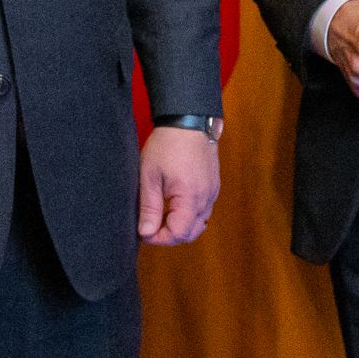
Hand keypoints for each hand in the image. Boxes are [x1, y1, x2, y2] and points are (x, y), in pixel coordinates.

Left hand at [138, 125, 219, 243]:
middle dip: (170, 235)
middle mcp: (207, 198)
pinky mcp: (214, 186)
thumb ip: (149, 208)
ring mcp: (213, 192)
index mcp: (190, 197)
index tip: (144, 231)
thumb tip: (146, 233)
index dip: (159, 238)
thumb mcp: (150, 176)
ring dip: (180, 226)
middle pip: (191, 233)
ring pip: (199, 223)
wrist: (189, 119)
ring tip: (160, 214)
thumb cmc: (167, 144)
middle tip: (150, 226)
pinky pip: (204, 210)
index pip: (178, 234)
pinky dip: (189, 215)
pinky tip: (174, 204)